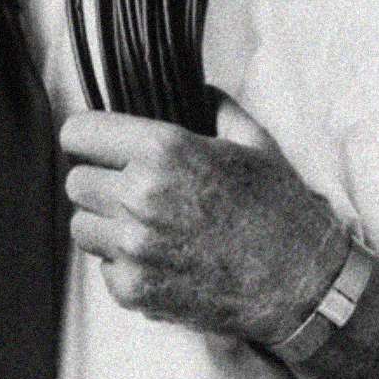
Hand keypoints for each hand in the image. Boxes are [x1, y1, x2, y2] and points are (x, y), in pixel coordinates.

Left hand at [60, 96, 348, 345]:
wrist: (302, 287)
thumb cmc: (281, 212)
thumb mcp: (255, 143)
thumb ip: (215, 107)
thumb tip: (196, 88)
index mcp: (163, 151)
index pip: (78, 133)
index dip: (89, 138)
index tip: (99, 147)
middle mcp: (139, 197)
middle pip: (76, 182)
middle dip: (100, 183)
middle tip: (133, 191)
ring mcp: (134, 248)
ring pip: (83, 227)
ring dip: (106, 226)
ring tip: (146, 227)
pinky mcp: (135, 290)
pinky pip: (103, 268)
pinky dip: (124, 266)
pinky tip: (161, 259)